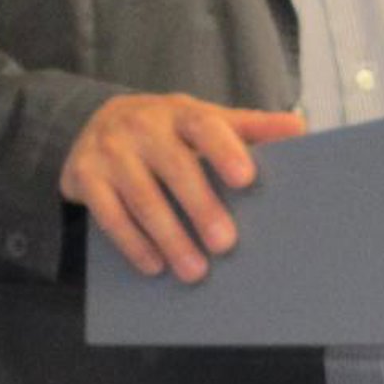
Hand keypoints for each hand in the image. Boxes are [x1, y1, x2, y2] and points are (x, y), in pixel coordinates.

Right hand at [60, 93, 305, 281]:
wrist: (96, 124)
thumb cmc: (168, 131)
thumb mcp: (204, 121)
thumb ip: (249, 127)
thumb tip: (299, 129)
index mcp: (180, 112)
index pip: (204, 125)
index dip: (225, 150)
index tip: (246, 178)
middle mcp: (142, 126)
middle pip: (175, 166)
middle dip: (201, 207)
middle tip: (226, 244)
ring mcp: (110, 150)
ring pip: (142, 198)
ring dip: (170, 238)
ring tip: (195, 271)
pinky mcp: (83, 176)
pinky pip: (109, 215)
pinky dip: (133, 244)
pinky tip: (154, 266)